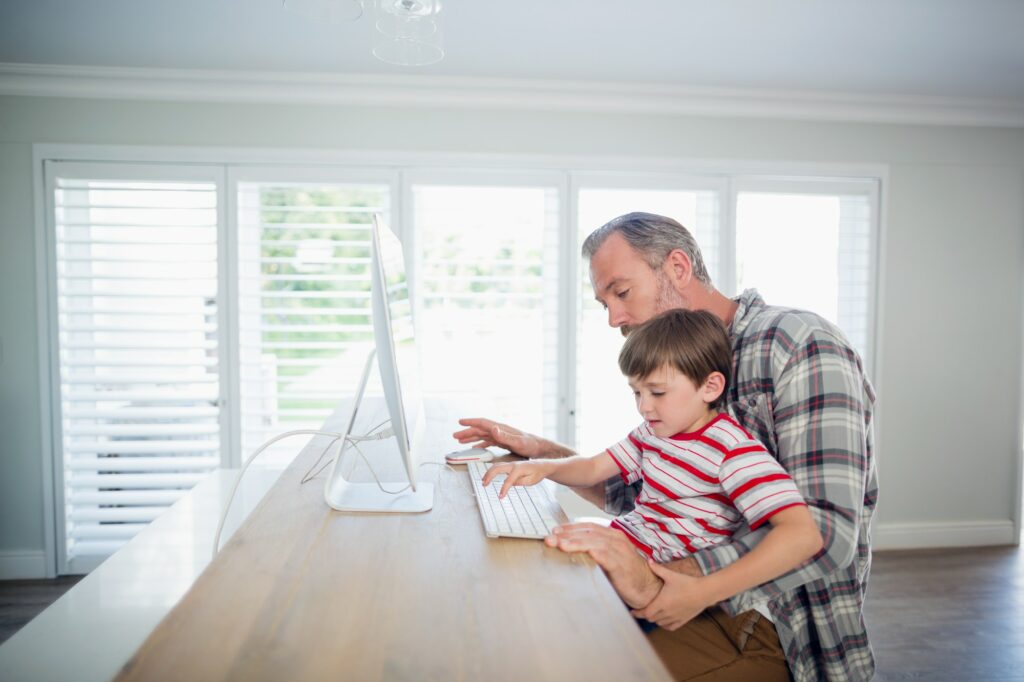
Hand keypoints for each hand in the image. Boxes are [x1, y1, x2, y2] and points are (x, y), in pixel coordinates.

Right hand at [453, 418, 546, 457]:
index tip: (460, 422)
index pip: (482, 423)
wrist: (538, 449)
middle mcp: (499, 431)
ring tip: (460, 441)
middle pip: (479, 430)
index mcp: (501, 428)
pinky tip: (474, 448)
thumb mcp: (518, 442)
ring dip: (470, 438)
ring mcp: (500, 436)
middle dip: (466, 432)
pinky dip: (479, 444)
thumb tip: (493, 428)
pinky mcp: (502, 442)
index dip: (471, 422)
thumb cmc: (530, 445)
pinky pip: (487, 442)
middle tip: (455, 436)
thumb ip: (505, 436)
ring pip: (482, 436)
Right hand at [482, 461, 552, 498]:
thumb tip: (510, 484)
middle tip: (484, 485)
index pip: (509, 480)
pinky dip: (492, 471)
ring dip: (488, 473)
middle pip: (497, 468)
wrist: (541, 466)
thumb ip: (519, 482)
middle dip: (489, 476)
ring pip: (496, 466)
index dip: (504, 489)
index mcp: (519, 469)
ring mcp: (511, 464)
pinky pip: (499, 466)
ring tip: (483, 481)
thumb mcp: (530, 481)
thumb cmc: (537, 473)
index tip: (500, 497)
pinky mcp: (510, 466)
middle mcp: (513, 465)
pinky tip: (488, 477)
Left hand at [543, 523, 661, 608]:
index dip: (570, 528)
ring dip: (574, 541)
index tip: (555, 531)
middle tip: (549, 538)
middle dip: (567, 534)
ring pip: (593, 541)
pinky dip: (589, 551)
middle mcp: (617, 539)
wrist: (650, 589)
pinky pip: (603, 554)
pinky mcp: (621, 563)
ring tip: (558, 544)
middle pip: (588, 532)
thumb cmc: (628, 576)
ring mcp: (620, 550)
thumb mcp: (609, 561)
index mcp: (613, 536)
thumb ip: (594, 554)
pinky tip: (577, 551)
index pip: (588, 527)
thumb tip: (570, 553)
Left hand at [631, 561, 714, 630]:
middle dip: (645, 614)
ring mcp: (674, 618)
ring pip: (659, 623)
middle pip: (651, 619)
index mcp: (661, 603)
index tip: (632, 612)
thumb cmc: (687, 583)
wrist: (704, 592)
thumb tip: (648, 560)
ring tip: (653, 613)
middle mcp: (666, 613)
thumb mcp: (670, 575)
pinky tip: (664, 619)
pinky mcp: (683, 620)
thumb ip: (658, 569)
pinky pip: (670, 627)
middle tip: (642, 609)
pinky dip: (665, 624)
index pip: (645, 613)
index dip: (637, 613)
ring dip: (655, 619)